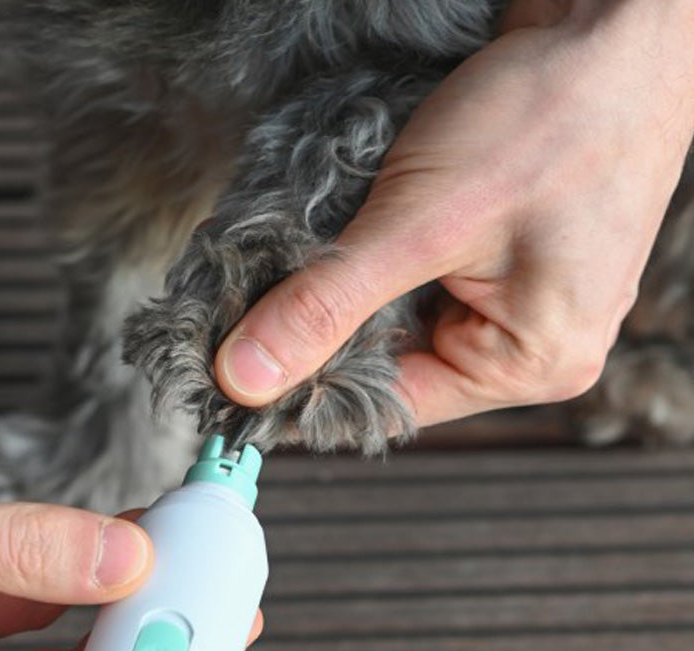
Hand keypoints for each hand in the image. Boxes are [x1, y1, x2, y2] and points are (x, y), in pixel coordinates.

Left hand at [214, 0, 693, 427]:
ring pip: (401, 321)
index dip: (311, 388)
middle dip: (330, 332)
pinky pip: (422, 282)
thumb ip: (326, 305)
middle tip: (262, 302)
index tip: (241, 369)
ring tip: (316, 253)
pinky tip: (358, 232)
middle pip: (396, 366)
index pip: (393, 406)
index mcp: (532, 363)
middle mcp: (533, 347)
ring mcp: (522, 301)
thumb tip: (245, 377)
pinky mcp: (504, 260)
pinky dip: (379, 262)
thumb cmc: (553, 114)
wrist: (614, 19)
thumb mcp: (420, 223)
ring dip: (351, 291)